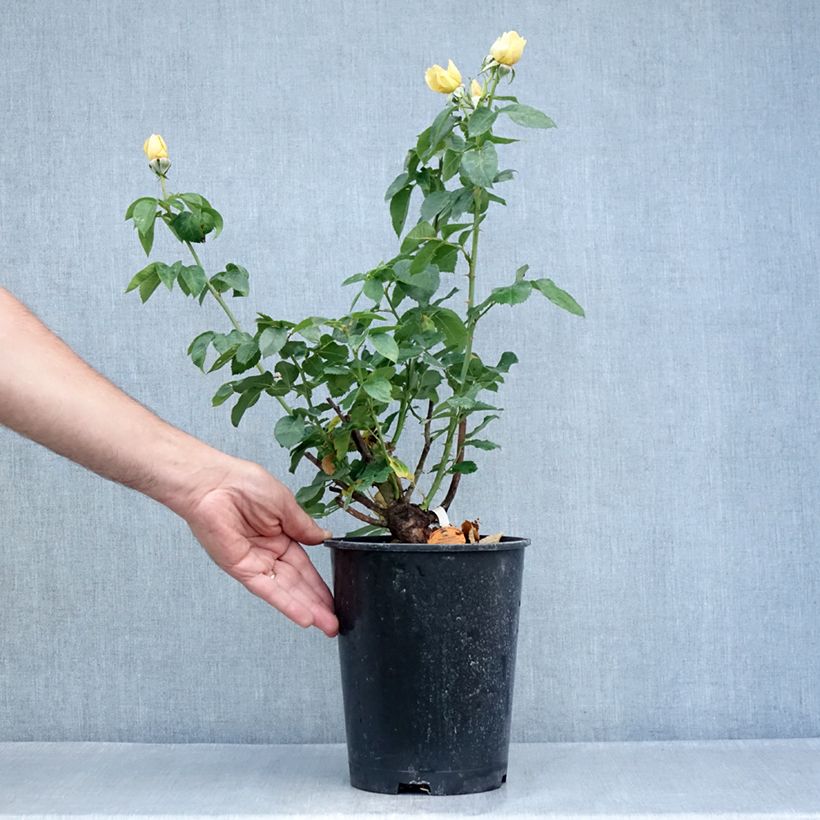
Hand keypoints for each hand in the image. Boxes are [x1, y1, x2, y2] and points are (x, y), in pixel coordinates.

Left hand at [176, 458, 338, 636]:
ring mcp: (254, 562)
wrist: (212, 483)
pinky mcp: (241, 568)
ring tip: (327, 625)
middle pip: (297, 583)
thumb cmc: (242, 482)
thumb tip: (324, 538)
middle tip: (334, 622)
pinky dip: (286, 603)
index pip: (304, 565)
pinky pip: (267, 589)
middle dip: (317, 603)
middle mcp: (267, 551)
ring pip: (285, 590)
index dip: (319, 583)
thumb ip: (304, 526)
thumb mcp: (285, 503)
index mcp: (280, 534)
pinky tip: (303, 615)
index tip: (335, 598)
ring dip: (306, 608)